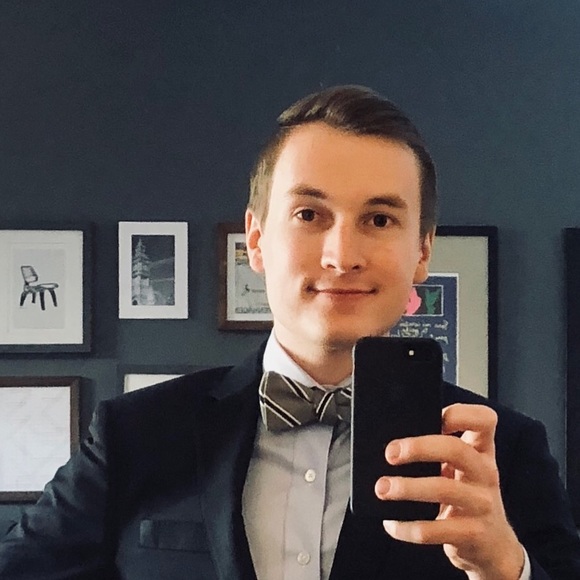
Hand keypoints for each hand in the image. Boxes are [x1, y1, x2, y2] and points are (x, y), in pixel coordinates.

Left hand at [375, 403, 524, 579]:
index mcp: (481, 450)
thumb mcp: (461, 468)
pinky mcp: (473, 533)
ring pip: (444, 489)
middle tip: (390, 453)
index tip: (433, 417)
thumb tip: (393, 442)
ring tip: (382, 488)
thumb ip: (439, 450)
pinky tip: (392, 524)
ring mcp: (482, 504)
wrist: (493, 547)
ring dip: (407, 487)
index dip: (459, 413)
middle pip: (456, 449)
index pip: (484, 419)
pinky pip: (436, 529)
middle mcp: (486, 472)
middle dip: (419, 447)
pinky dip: (408, 527)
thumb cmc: (466, 496)